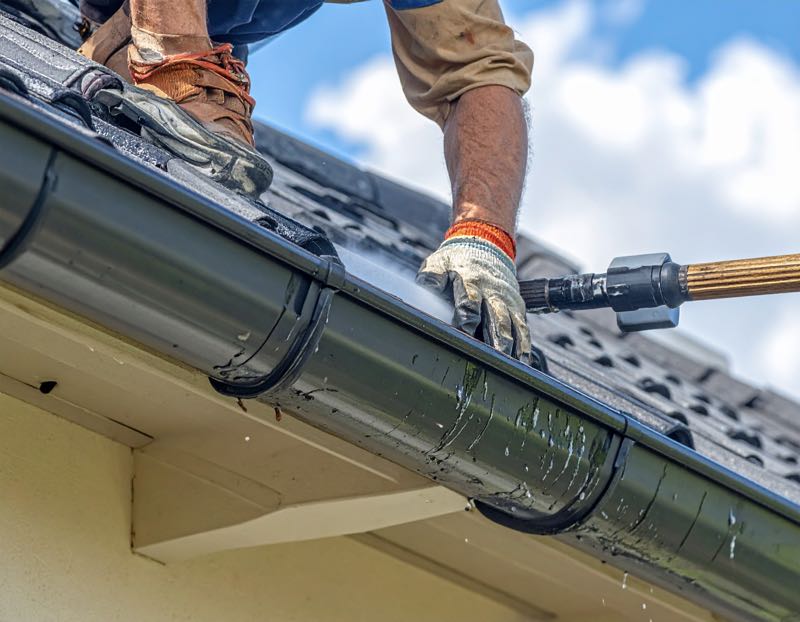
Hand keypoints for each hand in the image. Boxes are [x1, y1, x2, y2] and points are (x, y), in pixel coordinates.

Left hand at [417, 237, 531, 362]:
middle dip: (496, 337)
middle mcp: (491, 291)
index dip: (468, 317)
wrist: (485, 247)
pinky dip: (524, 344)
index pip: (469, 300)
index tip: (466, 332)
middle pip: (496, 316)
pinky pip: (523, 327)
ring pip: (512, 324)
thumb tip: (426, 283)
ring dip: (512, 344)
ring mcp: (506, 300)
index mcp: (469, 280)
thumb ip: (432, 275)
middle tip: (495, 357)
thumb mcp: (440, 262)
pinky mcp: (516, 306)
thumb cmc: (457, 261)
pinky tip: (522, 360)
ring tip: (510, 363)